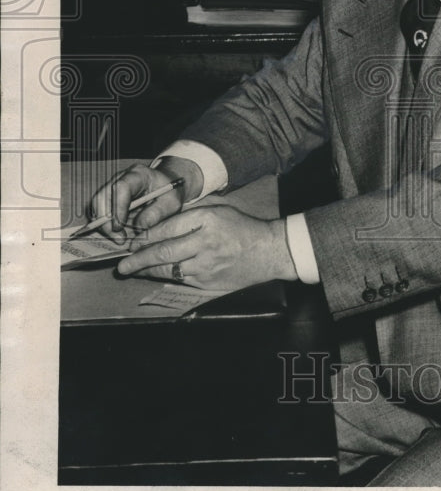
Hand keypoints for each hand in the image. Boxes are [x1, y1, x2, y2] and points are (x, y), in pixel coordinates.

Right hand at [89, 157, 201, 243]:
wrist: (167, 185)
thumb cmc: (170, 192)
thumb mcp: (172, 203)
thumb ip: (157, 214)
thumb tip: (139, 228)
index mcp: (138, 174)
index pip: (121, 187)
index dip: (117, 208)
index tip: (119, 227)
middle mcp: (121, 178)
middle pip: (102, 197)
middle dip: (107, 222)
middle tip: (120, 239)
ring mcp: (112, 187)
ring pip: (98, 206)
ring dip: (105, 226)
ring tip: (122, 239)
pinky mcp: (109, 198)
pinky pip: (100, 213)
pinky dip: (106, 226)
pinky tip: (120, 234)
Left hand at [116, 207, 296, 290]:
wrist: (269, 251)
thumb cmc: (242, 226)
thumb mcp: (218, 208)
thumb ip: (190, 213)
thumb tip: (158, 221)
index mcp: (206, 219)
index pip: (166, 228)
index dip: (145, 236)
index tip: (132, 240)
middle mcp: (204, 242)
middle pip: (163, 252)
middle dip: (138, 259)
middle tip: (121, 264)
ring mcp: (207, 265)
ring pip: (168, 270)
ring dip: (146, 271)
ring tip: (130, 271)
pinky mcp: (208, 282)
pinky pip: (180, 280)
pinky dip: (164, 278)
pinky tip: (154, 275)